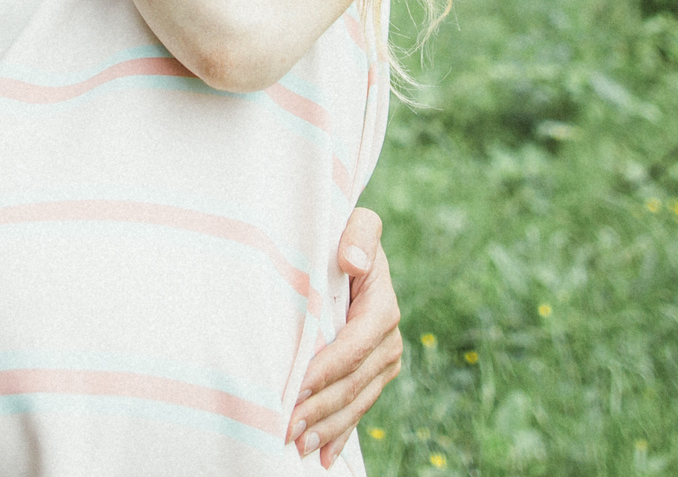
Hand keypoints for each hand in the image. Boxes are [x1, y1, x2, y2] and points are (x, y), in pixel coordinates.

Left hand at [290, 207, 401, 465]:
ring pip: (356, 401)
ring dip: (329, 426)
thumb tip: (353, 261)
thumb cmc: (343, 237)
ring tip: (300, 445)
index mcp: (381, 305)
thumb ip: (358, 235)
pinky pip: (358, 408)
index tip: (300, 386)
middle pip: (354, 380)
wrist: (351, 252)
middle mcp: (388, 338)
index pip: (356, 344)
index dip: (329, 367)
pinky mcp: (373, 376)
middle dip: (323, 406)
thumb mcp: (354, 224)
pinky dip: (341, 433)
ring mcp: (382, 362)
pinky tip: (324, 456)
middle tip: (289, 428)